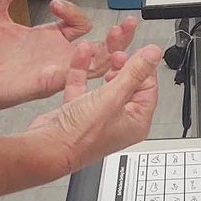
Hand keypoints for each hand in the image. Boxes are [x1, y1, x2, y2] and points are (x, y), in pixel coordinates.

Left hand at [0, 0, 137, 117]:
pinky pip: (77, 76)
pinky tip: (87, 50)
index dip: (74, 13)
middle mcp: (59, 55)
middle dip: (118, 35)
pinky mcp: (51, 83)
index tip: (56, 6)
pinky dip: (86, 65)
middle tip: (127, 22)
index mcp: (49, 39)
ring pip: (99, 63)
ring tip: (120, 34)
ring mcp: (58, 70)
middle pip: (101, 47)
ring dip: (113, 49)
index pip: (80, 25)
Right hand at [28, 42, 161, 173]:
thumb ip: (134, 73)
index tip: (138, 53)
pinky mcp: (78, 112)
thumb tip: (153, 55)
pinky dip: (82, 71)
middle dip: (124, 67)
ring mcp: (98, 116)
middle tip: (118, 55)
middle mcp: (119, 121)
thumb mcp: (112, 98)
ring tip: (105, 55)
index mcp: (137, 122)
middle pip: (129, 86)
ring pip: (105, 86)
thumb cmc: (80, 136)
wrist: (46, 148)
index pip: (149, 89)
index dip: (143, 69)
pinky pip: (83, 87)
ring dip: (104, 68)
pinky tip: (82, 55)